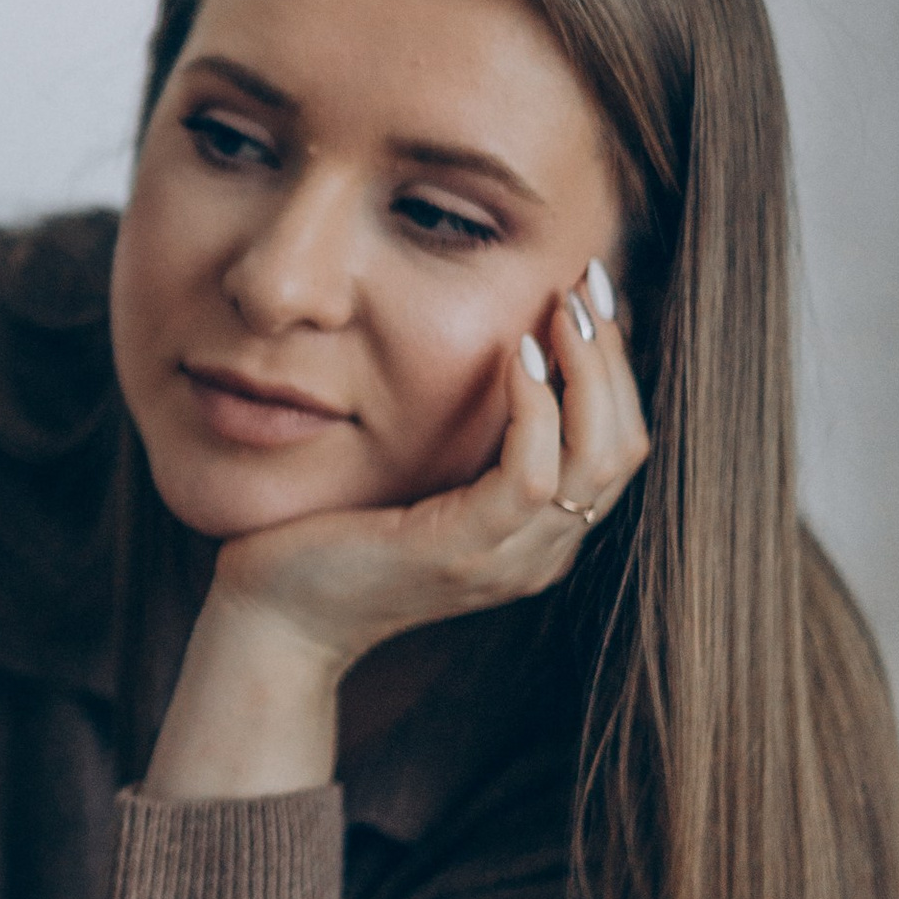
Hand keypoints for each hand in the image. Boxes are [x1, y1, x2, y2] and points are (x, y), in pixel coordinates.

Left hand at [207, 262, 648, 679]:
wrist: (276, 614)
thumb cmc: (337, 534)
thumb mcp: (424, 477)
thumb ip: (473, 435)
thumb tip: (509, 346)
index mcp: (541, 534)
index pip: (618, 443)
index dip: (617, 365)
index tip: (592, 293)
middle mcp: (541, 552)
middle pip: (622, 446)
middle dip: (614, 355)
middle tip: (588, 283)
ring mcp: (507, 559)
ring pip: (596, 458)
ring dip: (588, 370)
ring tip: (562, 307)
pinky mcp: (462, 553)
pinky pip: (529, 476)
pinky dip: (534, 409)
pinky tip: (515, 355)